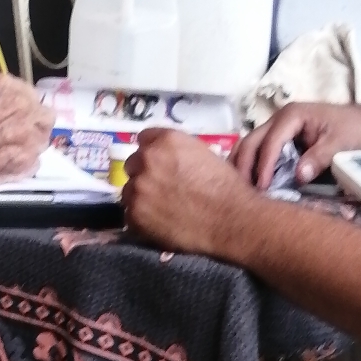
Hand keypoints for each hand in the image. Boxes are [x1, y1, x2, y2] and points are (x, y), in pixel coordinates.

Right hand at [0, 73, 51, 193]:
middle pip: (42, 112)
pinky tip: (11, 164)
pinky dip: (26, 163)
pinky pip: (35, 160)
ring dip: (33, 141)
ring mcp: (33, 136)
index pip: (25, 91)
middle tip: (19, 130)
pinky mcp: (32, 161)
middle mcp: (26, 107)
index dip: (20, 104)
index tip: (12, 112)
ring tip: (15, 148)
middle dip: (34, 120)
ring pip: (44, 136)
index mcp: (7, 87)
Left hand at [121, 128, 256, 259]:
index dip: (153, 152)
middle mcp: (148, 160)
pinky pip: (130, 213)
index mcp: (166, 141)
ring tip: (162, 208)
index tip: (159, 164)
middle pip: (133, 163)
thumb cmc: (226, 188)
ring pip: (129, 189)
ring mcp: (138, 188)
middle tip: (161, 189)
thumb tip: (165, 160)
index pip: (144, 139)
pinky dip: (142, 218)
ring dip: (141, 197)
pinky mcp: (135, 214)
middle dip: (144, 174)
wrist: (230, 220)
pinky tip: (160, 222)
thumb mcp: (202, 154)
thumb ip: (176, 152)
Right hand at [233, 101, 360, 189]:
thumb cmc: (354, 131)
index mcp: (292, 115)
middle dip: (244, 166)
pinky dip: (251, 164)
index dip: (263, 165)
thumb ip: (318, 158)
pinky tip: (248, 182)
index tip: (262, 188)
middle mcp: (280, 118)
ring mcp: (279, 128)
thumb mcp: (339, 144)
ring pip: (250, 144)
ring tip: (238, 188)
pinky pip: (260, 150)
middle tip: (242, 192)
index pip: (270, 142)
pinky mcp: (282, 138)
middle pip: (252, 141)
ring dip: (242, 165)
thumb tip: (298, 176)